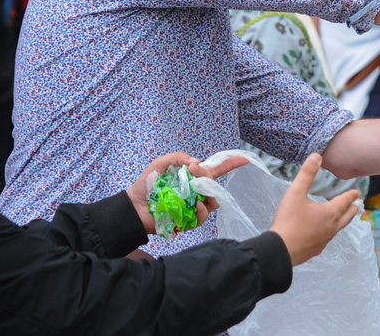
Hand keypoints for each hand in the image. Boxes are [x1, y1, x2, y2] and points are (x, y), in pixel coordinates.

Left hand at [126, 152, 249, 235]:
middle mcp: (197, 192)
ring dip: (205, 196)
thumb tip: (197, 163)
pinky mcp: (189, 221)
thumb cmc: (146, 185)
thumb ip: (178, 157)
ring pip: (213, 202)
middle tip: (193, 173)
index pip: (216, 170)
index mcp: (193, 178)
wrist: (134, 208)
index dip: (231, 164)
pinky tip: (192, 208)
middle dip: (207, 178)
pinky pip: (203, 216)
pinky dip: (200, 211)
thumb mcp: (160, 164)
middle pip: (215, 185)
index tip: (246, 159)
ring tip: (192, 194)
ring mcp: (194, 207)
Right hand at [271, 154, 362, 266]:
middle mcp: (331, 227)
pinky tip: (325, 234)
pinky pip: (328, 239)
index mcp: (330, 213)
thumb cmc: (288, 220)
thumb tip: (316, 156)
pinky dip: (331, 232)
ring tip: (344, 218)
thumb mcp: (295, 193)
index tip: (357, 193)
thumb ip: (306, 174)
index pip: (345, 201)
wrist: (280, 251)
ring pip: (339, 228)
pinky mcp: (316, 250)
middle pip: (347, 216)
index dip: (351, 196)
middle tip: (356, 205)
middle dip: (352, 209)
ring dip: (344, 221)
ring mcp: (324, 240)